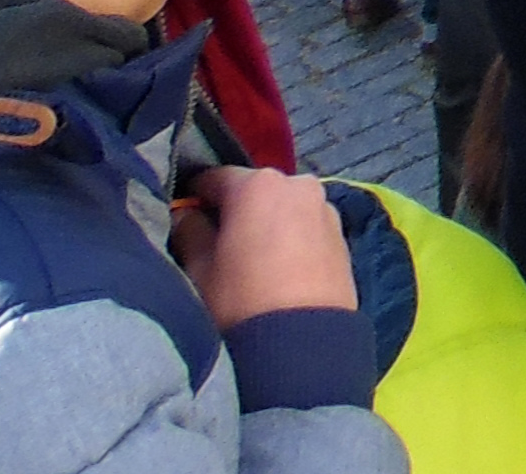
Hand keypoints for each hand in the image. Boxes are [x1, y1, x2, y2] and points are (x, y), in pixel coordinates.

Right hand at [171, 166, 355, 326]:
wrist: (303, 346)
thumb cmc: (240, 303)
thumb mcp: (199, 270)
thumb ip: (188, 232)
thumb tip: (186, 214)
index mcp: (258, 185)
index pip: (214, 178)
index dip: (195, 196)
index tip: (183, 217)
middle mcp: (298, 184)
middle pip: (254, 191)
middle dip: (234, 212)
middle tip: (214, 245)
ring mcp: (325, 208)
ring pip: (283, 208)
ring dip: (265, 225)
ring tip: (247, 262)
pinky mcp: (342, 235)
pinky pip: (305, 227)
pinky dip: (290, 238)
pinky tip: (277, 270)